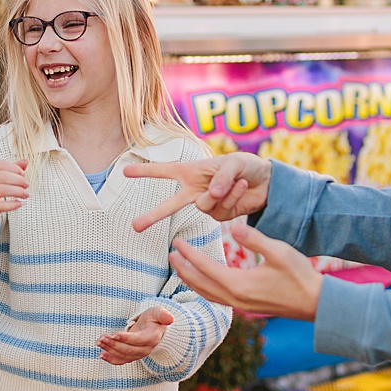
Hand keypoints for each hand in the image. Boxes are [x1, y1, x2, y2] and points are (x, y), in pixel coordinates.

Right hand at [0, 160, 27, 229]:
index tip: (22, 173)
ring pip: (1, 190)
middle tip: (26, 184)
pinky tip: (20, 204)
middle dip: (17, 180)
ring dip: (17, 191)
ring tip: (26, 194)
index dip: (13, 168)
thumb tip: (25, 162)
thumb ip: (9, 171)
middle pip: (1, 176)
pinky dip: (13, 204)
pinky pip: (0, 206)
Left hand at [98, 306, 174, 364]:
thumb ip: (163, 315)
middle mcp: (146, 349)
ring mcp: (139, 354)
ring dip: (110, 350)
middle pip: (129, 350)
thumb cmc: (155, 318)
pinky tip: (101, 354)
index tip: (114, 334)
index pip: (138, 340)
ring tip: (99, 342)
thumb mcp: (159, 312)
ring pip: (124, 356)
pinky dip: (111, 359)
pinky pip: (122, 361)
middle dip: (114, 344)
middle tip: (101, 338)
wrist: (155, 328)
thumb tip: (170, 319)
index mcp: (152, 338)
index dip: (126, 338)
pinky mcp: (132, 356)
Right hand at [125, 152, 271, 231]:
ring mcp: (207, 204)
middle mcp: (195, 189)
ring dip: (222, 194)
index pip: (164, 171)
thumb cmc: (245, 165)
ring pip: (204, 206)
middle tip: (135, 227)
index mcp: (192, 172)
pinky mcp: (220, 215)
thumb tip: (211, 195)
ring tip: (237, 181)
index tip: (123, 171)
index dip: (145, 172)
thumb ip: (221, 177)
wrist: (267, 182)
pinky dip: (232, 199)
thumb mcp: (234, 163)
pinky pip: (221, 211)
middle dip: (153, 216)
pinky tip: (242, 188)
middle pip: (170, 205)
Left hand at [169, 221, 320, 320]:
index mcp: (239, 284)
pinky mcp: (246, 307)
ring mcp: (240, 305)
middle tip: (170, 252)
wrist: (316, 303)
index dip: (189, 253)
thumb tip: (232, 225)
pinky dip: (204, 288)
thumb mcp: (278, 251)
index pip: (205, 267)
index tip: (177, 241)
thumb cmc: (299, 275)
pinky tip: (203, 281)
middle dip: (183, 268)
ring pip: (206, 293)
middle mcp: (235, 298)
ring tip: (179, 266)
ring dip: (190, 279)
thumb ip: (254, 238)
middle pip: (199, 283)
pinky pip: (216, 298)